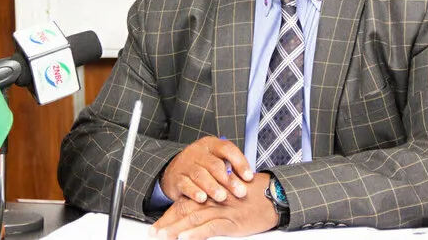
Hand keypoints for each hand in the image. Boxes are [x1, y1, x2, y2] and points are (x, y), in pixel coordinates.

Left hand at [149, 173, 277, 239]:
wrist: (273, 197)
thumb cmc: (255, 195)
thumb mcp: (231, 194)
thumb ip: (214, 201)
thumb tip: (199, 213)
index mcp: (212, 193)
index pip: (185, 203)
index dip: (170, 214)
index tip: (157, 225)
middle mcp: (214, 200)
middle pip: (185, 211)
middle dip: (168, 223)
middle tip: (154, 232)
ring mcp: (222, 211)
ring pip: (193, 219)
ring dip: (176, 229)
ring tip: (162, 236)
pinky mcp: (231, 222)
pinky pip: (210, 228)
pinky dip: (196, 234)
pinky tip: (184, 238)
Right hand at [161, 136, 252, 202]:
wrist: (175, 169)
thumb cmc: (203, 167)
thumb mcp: (217, 161)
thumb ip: (231, 168)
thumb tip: (250, 180)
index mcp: (211, 145)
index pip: (227, 149)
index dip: (240, 162)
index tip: (250, 177)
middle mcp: (198, 152)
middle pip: (214, 164)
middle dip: (228, 179)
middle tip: (240, 192)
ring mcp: (185, 164)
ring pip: (200, 174)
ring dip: (212, 187)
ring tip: (222, 197)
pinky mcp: (176, 177)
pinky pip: (185, 184)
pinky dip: (194, 191)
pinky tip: (202, 198)